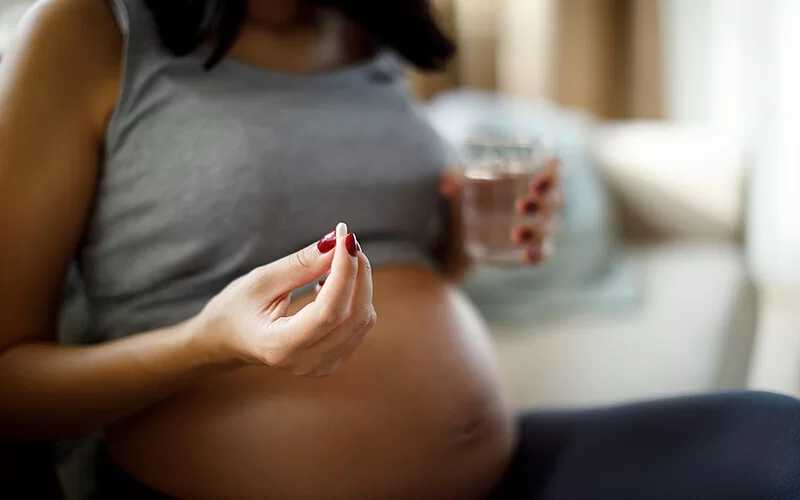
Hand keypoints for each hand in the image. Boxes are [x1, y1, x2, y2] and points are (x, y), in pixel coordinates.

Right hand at [196, 223, 375, 377]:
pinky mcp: (335, 361)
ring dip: (359, 283)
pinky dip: (356, 297)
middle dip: (358, 272)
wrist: (229, 340)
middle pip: (354, 316)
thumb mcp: (262, 280)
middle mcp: (306, 363)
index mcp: (281, 346)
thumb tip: (337, 243)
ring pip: (363, 320)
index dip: (344, 271)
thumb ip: (302, 264)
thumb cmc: (238, 307)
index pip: (329, 311)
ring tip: (333, 261)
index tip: (345, 237)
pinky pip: (360, 325)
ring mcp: (323, 366)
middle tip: (346, 240)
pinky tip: (332, 285)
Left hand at [439, 157, 563, 276]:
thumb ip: (452, 177)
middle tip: (519, 206)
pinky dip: (540, 253)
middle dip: (543, 202)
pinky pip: (545, 251)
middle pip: (557, 199)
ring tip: (515, 235)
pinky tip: (527, 256)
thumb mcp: (456, 183)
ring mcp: (537, 225)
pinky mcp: (530, 247)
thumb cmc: (466, 195)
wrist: (457, 231)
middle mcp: (539, 200)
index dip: (553, 173)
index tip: (535, 184)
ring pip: (551, 226)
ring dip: (537, 230)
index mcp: (527, 177)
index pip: (554, 169)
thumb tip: (448, 186)